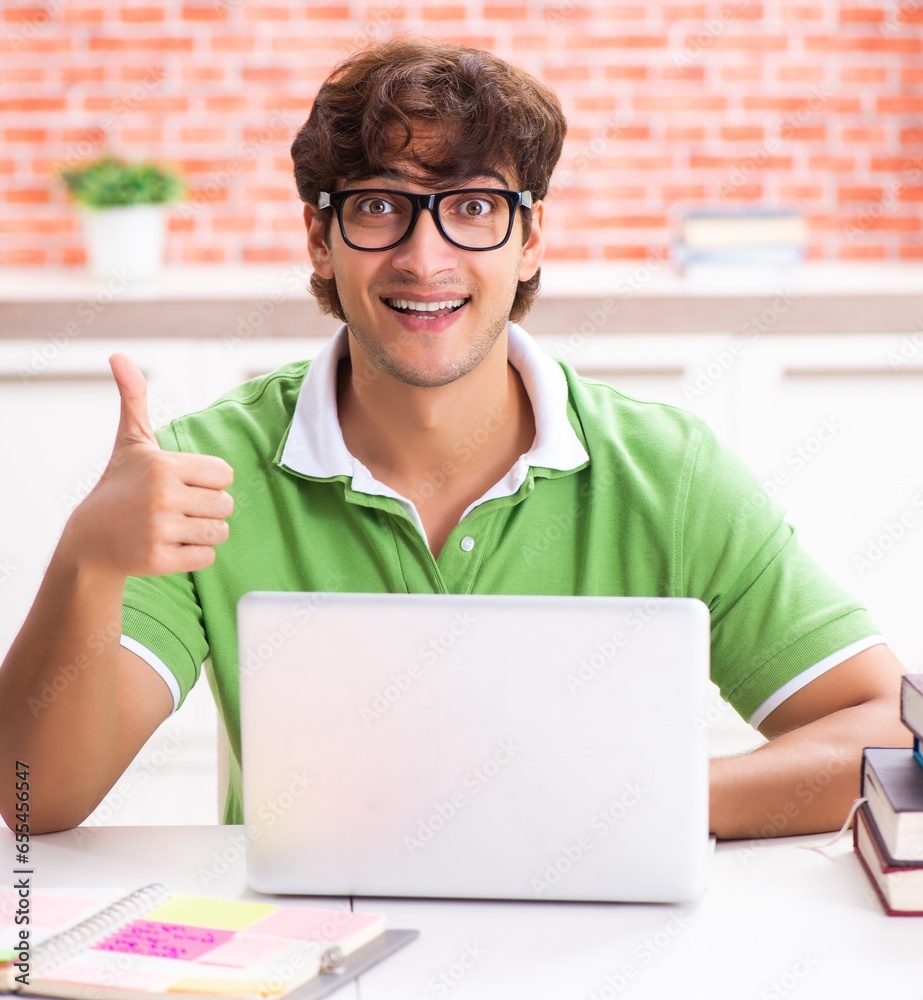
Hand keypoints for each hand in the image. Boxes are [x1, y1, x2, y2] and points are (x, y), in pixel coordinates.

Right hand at [63, 354, 233, 577]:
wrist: (90, 539)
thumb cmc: (120, 485)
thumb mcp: (130, 442)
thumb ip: (134, 399)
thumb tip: (119, 355)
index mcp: (164, 465)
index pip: (224, 475)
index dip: (208, 482)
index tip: (183, 484)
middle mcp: (163, 496)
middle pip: (225, 505)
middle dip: (207, 509)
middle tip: (176, 509)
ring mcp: (160, 530)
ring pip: (219, 532)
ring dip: (203, 533)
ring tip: (174, 527)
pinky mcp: (158, 560)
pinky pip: (205, 558)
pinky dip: (193, 556)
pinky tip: (168, 546)